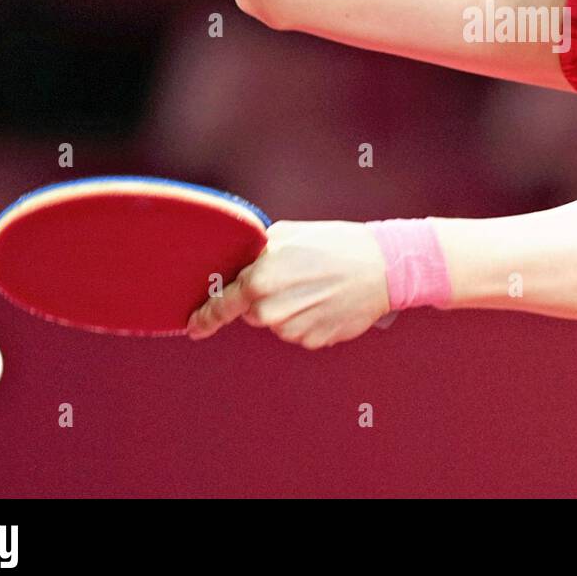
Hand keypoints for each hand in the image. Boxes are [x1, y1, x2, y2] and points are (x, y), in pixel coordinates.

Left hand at [186, 221, 391, 348]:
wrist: (383, 268)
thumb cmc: (338, 245)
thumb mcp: (290, 233)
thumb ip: (257, 250)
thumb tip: (239, 262)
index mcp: (260, 281)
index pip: (221, 304)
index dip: (204, 316)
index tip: (194, 326)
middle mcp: (271, 311)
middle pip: (251, 312)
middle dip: (265, 297)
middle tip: (296, 276)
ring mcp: (293, 330)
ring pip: (277, 323)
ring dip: (289, 308)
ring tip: (317, 287)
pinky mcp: (313, 342)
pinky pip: (299, 333)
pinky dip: (309, 319)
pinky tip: (327, 301)